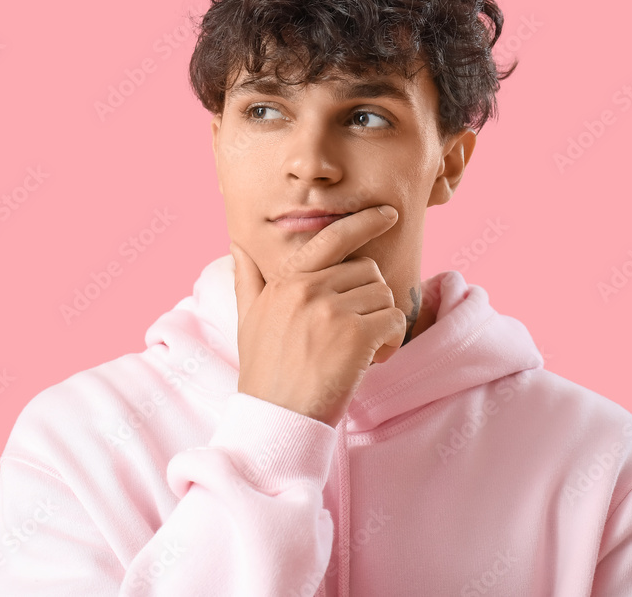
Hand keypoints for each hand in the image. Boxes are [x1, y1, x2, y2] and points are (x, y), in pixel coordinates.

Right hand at [230, 205, 406, 427]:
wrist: (274, 417)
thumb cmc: (264, 373)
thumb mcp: (247, 320)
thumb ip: (247, 279)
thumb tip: (238, 245)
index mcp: (285, 281)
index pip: (331, 238)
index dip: (363, 222)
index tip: (388, 214)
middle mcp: (308, 289)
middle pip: (367, 270)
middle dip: (370, 299)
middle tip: (356, 332)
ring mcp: (331, 310)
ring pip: (383, 294)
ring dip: (382, 322)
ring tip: (362, 350)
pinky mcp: (354, 336)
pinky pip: (394, 320)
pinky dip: (392, 340)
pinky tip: (374, 359)